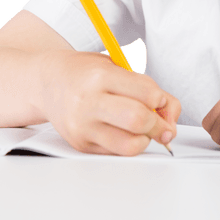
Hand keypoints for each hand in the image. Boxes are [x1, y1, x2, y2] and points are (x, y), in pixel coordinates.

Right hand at [40, 50, 180, 155]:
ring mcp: (82, 126)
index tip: (161, 100)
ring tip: (142, 130)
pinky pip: (117, 152)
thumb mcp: (117, 66)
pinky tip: (123, 132)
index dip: (162, 100)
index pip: (147, 94)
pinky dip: (128, 144)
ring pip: (130, 145)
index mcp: (100, 76)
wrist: (48, 82)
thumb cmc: (85, 73)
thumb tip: (171, 115)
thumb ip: (147, 87)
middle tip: (161, 124)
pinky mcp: (81, 144)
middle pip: (139, 121)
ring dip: (146, 140)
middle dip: (159, 125)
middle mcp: (88, 102)